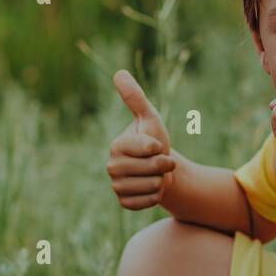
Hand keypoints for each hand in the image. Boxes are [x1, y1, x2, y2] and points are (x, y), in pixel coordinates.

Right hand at [108, 69, 176, 210]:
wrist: (160, 170)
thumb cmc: (155, 140)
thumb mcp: (150, 118)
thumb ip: (135, 98)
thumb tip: (119, 73)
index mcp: (116, 145)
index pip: (150, 148)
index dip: (160, 147)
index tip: (157, 145)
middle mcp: (111, 166)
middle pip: (153, 169)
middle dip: (164, 164)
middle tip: (160, 161)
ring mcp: (116, 186)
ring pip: (152, 186)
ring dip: (161, 180)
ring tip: (155, 174)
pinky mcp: (124, 202)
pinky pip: (148, 201)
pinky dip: (156, 196)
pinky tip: (151, 188)